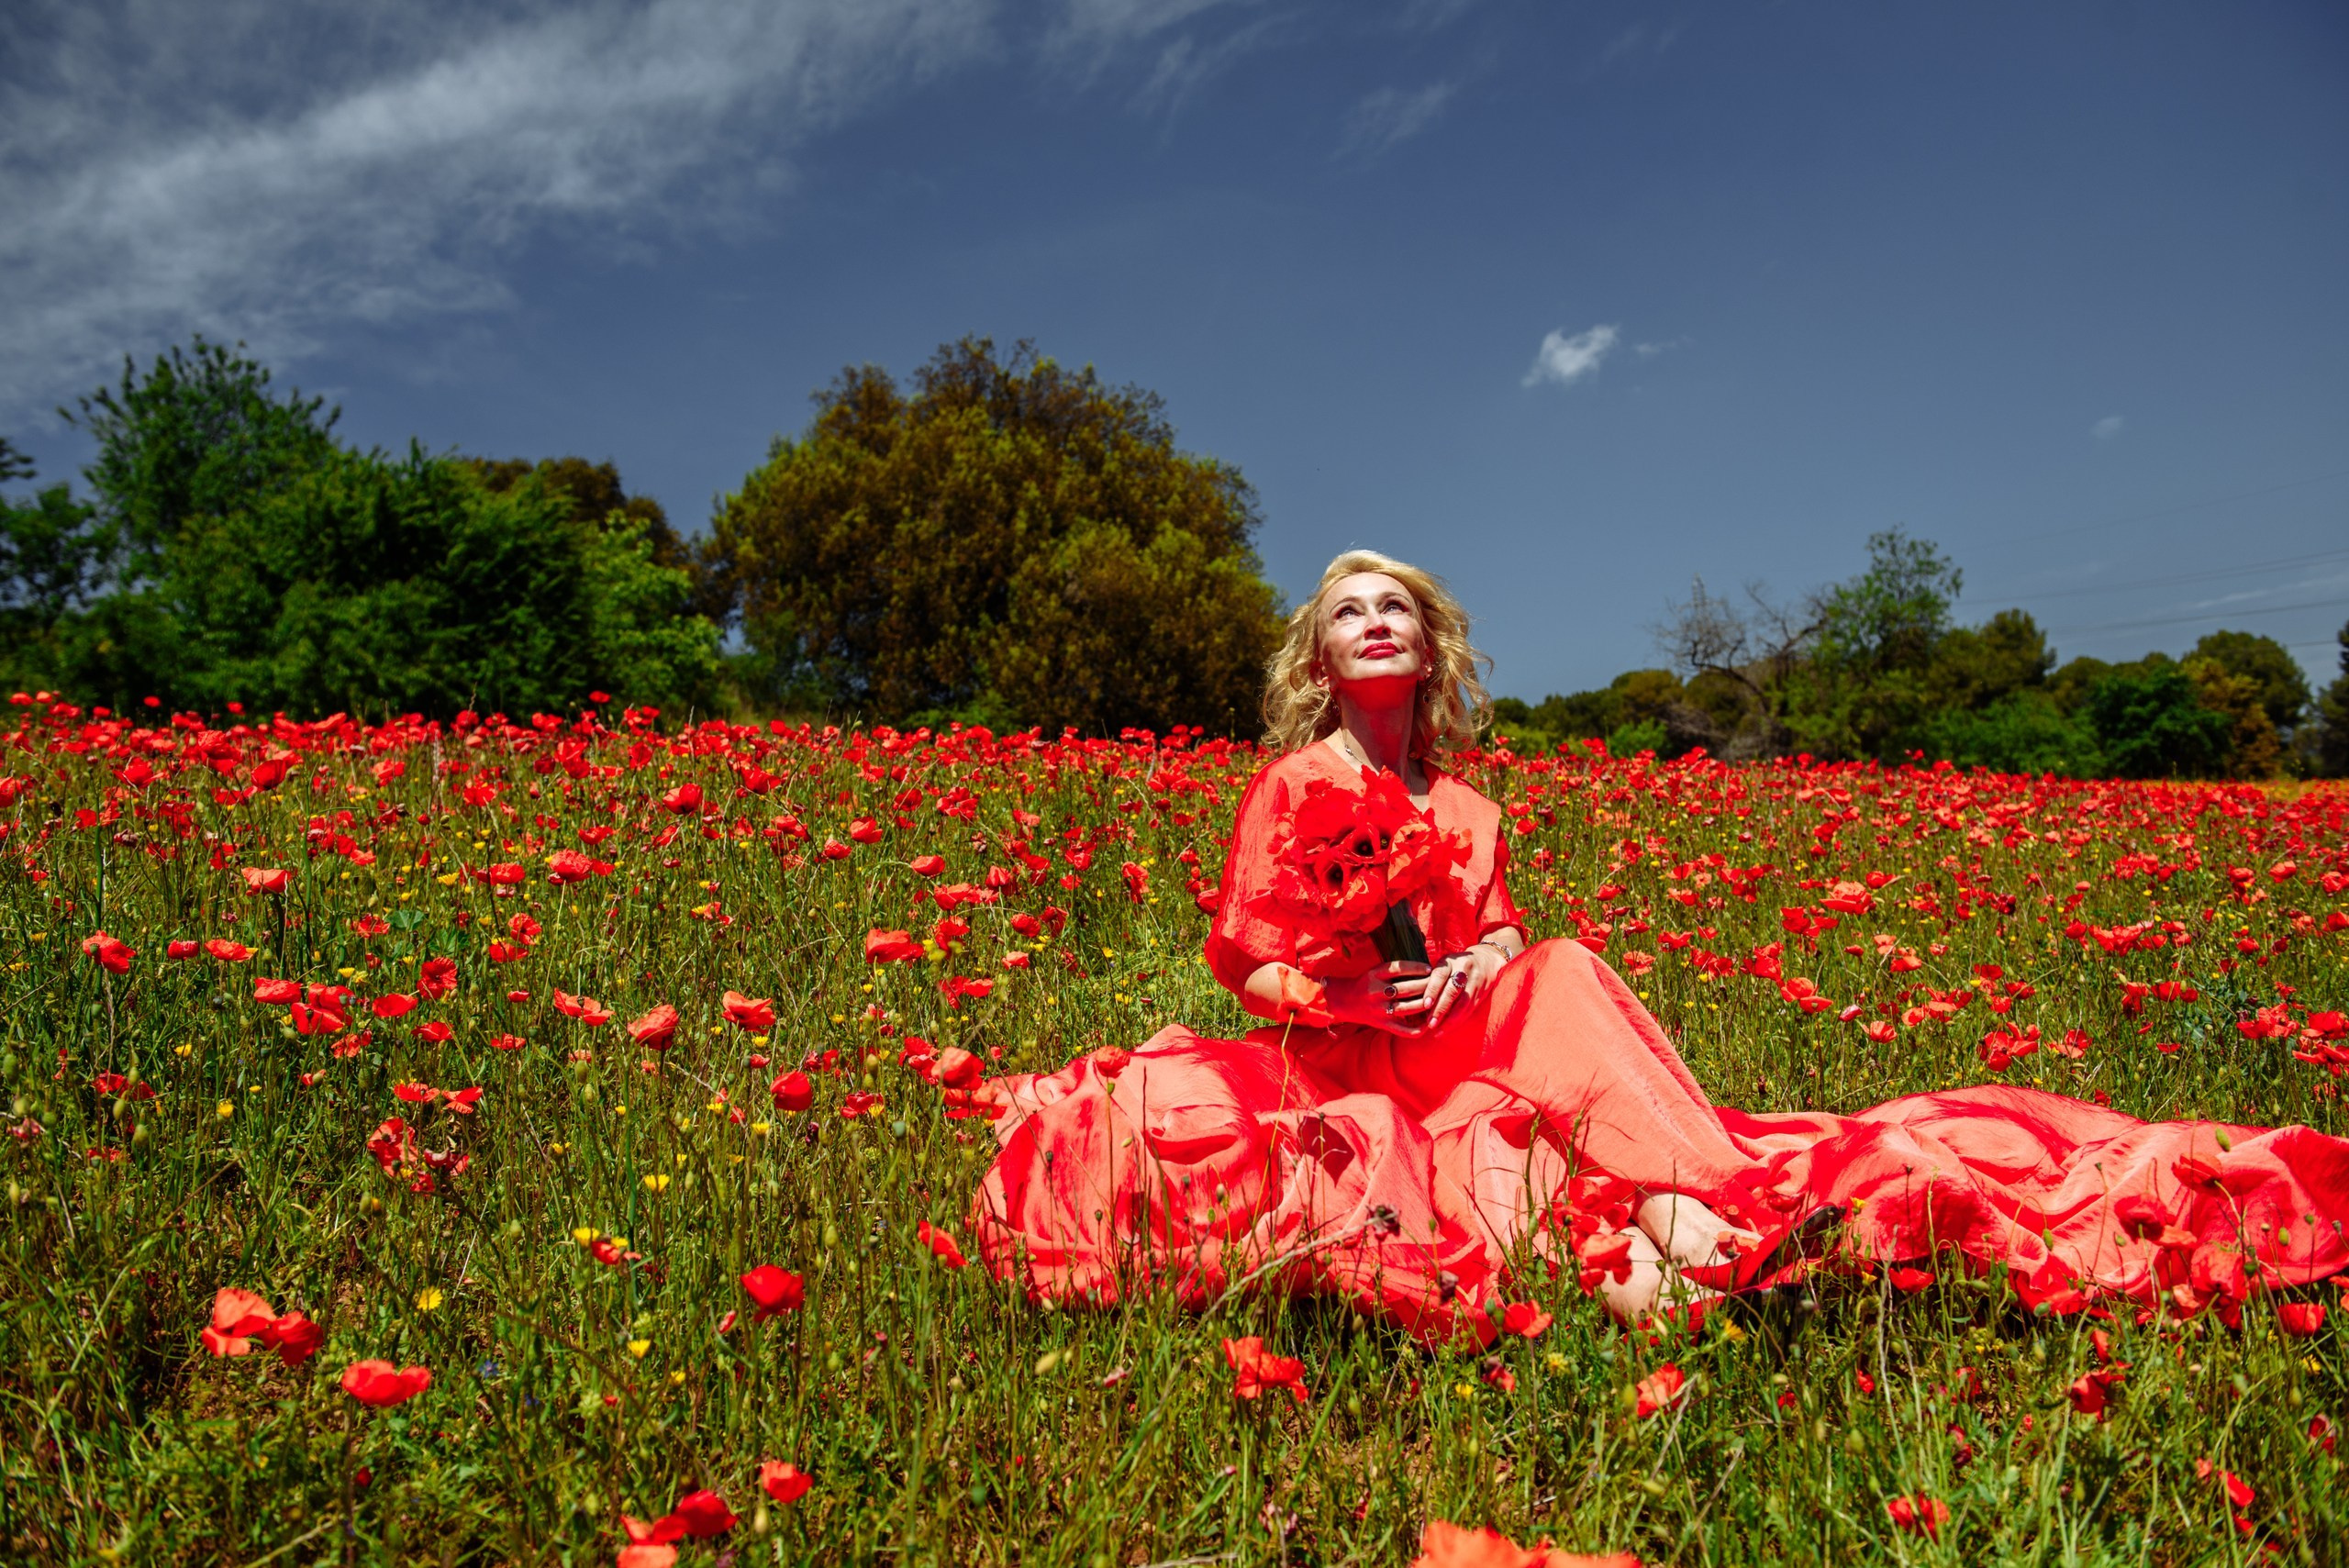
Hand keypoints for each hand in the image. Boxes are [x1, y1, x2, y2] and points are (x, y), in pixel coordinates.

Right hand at [1321, 961, 1435, 1034]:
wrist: (1345, 1001)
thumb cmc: (1367, 983)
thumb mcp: (1375, 971)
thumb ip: (1395, 969)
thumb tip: (1424, 967)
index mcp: (1374, 974)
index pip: (1399, 968)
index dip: (1417, 967)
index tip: (1430, 968)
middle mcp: (1375, 991)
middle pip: (1406, 988)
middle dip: (1426, 986)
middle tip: (1439, 984)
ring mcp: (1379, 1009)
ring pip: (1407, 1008)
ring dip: (1425, 1004)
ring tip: (1437, 1000)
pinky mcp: (1381, 1024)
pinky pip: (1402, 1029)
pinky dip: (1416, 1029)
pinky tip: (1428, 1025)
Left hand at [1421, 944, 1507, 1031]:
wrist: (1487, 959)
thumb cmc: (1455, 964)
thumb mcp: (1444, 963)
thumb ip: (1430, 977)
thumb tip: (1412, 998)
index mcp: (1450, 961)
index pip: (1440, 975)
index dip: (1433, 990)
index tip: (1426, 1005)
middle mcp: (1464, 970)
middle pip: (1452, 991)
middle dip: (1441, 1009)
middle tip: (1431, 1023)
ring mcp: (1475, 982)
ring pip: (1463, 1003)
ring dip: (1450, 1020)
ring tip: (1438, 1031)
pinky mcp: (1482, 993)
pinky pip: (1470, 1009)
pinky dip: (1459, 1020)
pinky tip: (1448, 1028)